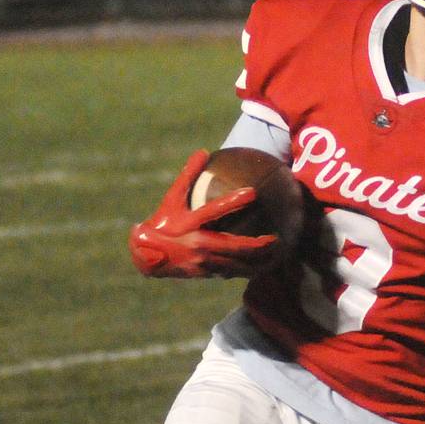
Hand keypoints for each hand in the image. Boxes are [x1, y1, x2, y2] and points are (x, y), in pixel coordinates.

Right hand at [128, 150, 282, 277]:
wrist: (147, 256)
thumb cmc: (163, 223)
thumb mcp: (172, 199)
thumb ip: (187, 176)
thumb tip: (202, 151)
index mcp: (190, 223)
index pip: (214, 210)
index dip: (233, 200)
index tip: (253, 192)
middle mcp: (198, 243)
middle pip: (233, 246)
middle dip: (257, 245)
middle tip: (275, 239)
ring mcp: (202, 261)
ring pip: (236, 264)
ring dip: (257, 261)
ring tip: (277, 256)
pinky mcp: (206, 273)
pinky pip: (231, 272)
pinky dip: (247, 270)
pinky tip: (263, 267)